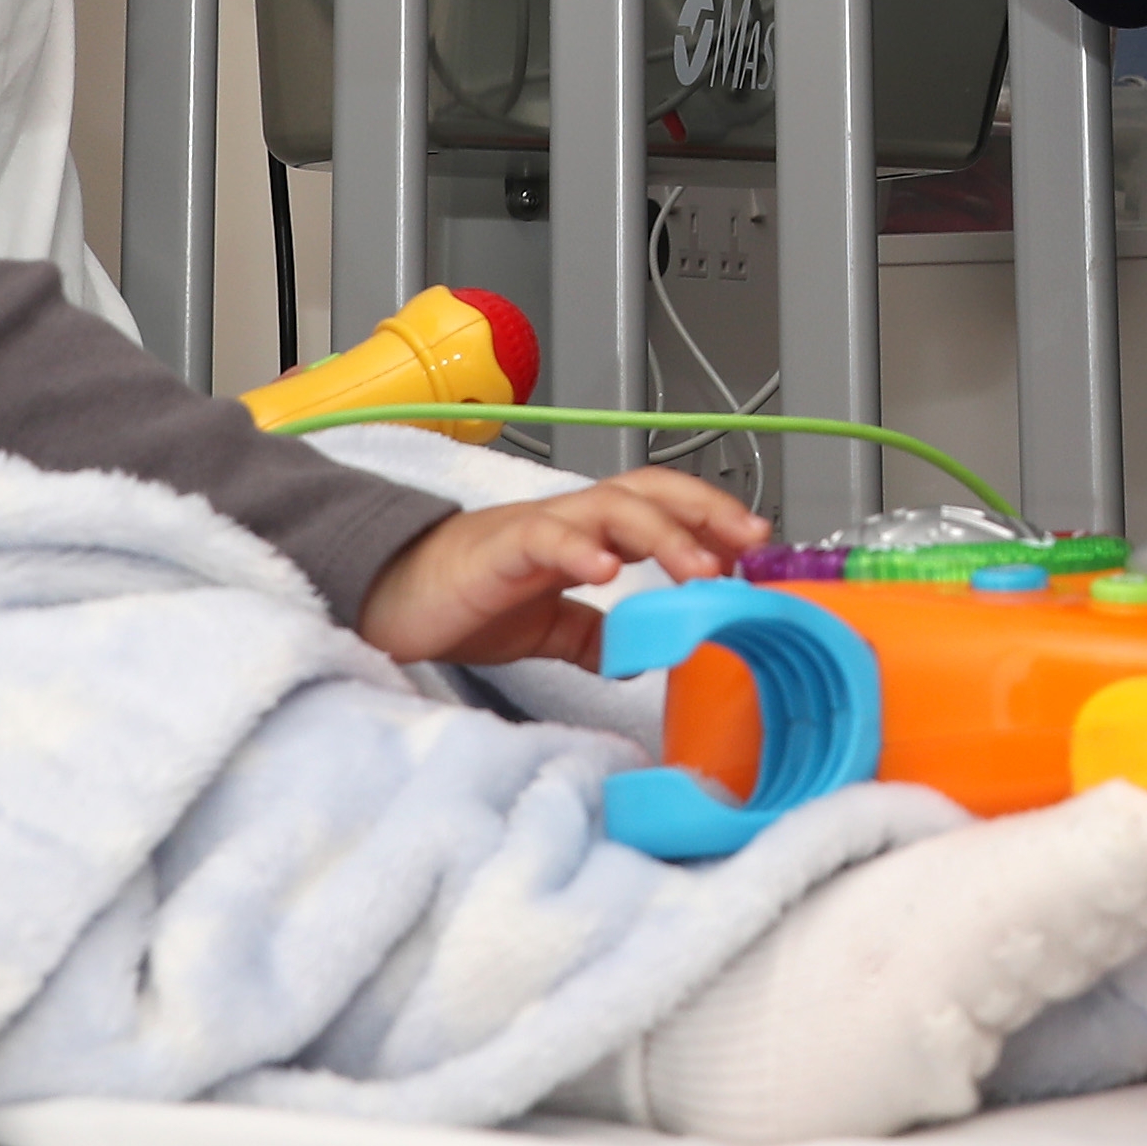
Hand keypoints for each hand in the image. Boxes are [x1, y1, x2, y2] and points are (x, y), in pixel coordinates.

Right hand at [350, 470, 765, 665]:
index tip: (757, 545)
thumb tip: (638, 654)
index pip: (660, 505)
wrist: (390, 601)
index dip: (710, 516)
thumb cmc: (465, 600)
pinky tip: (605, 570)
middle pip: (647, 491)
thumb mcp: (544, 624)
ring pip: (608, 506)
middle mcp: (567, 520)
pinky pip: (543, 537)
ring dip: (660, 532)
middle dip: (704, 511)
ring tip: (698, 566)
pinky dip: (577, 548)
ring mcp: (534, 528)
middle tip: (749, 543)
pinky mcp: (497, 549)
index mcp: (585, 533)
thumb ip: (591, 631)